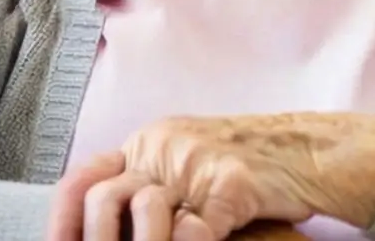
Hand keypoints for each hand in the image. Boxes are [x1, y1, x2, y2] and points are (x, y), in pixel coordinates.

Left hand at [47, 117, 322, 240]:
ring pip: (147, 214)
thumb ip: (148, 188)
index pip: (86, 178)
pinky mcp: (233, 185)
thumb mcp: (185, 165)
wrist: (309, 151)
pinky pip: (196, 229)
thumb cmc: (247, 166)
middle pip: (107, 198)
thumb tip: (107, 228)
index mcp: (147, 145)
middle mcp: (165, 148)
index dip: (64, 220)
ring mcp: (198, 164)